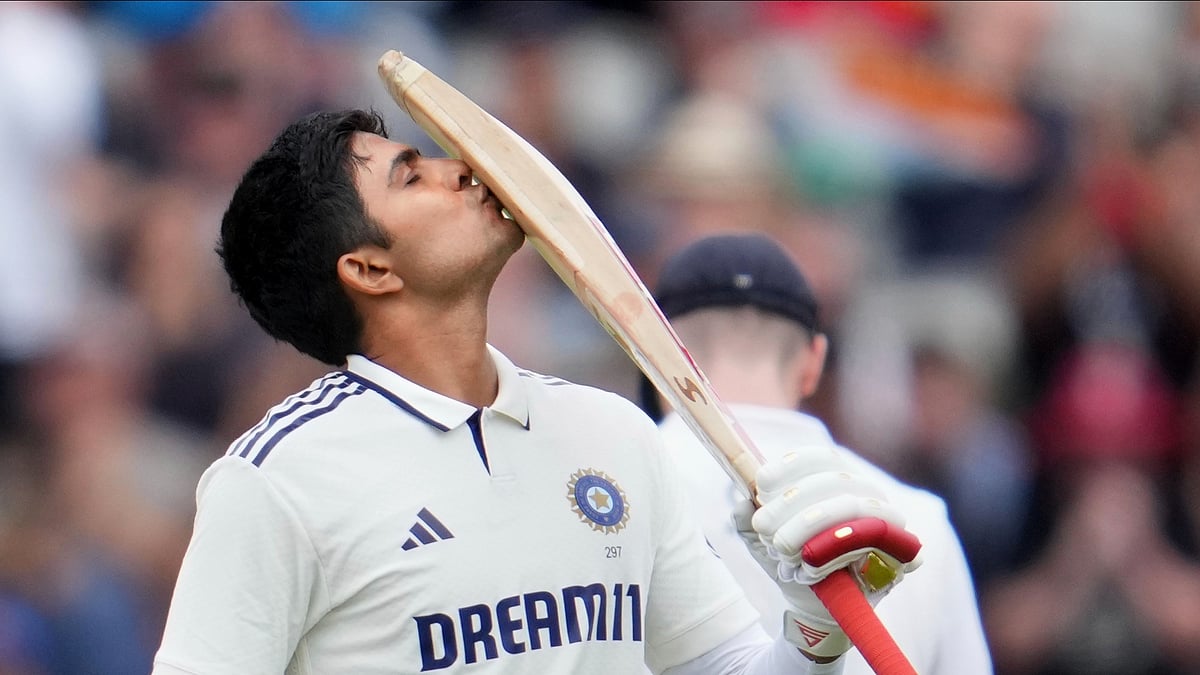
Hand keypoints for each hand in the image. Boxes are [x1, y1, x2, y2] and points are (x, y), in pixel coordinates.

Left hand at [732, 445, 921, 659]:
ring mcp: (889, 523)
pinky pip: (876, 542)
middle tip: (763, 526)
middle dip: (792, 502)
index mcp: (839, 482)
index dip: (792, 465)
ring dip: (809, 524)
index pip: (823, 459)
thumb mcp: (762, 541)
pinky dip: (836, 552)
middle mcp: (869, 496)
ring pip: (853, 506)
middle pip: (835, 481)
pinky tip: (809, 567)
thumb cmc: (793, 564)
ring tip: (780, 548)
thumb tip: (742, 500)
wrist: (815, 610)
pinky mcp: (902, 554)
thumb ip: (749, 519)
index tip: (761, 483)